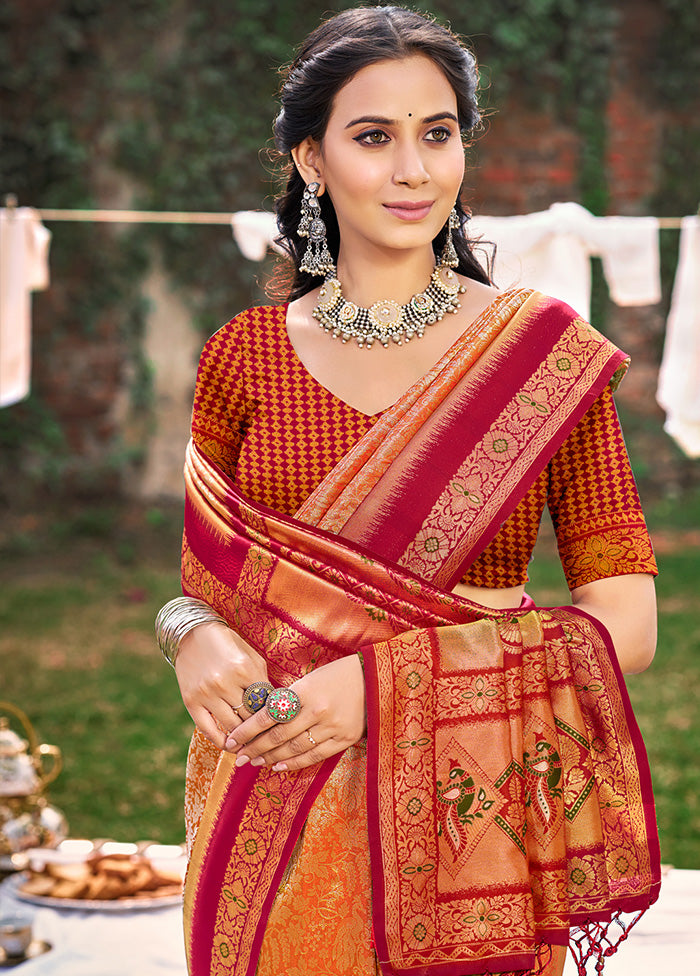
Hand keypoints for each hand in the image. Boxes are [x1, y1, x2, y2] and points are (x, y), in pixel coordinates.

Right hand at [174, 622, 268, 748]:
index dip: (274, 717)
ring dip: (243, 739)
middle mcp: (225, 682)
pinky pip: (208, 729)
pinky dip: (221, 741)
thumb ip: (263, 682)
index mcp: (245, 669)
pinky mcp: (191, 701)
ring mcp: (206, 693)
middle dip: (261, 730)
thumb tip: (275, 709)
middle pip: (250, 717)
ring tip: (253, 746)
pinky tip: (230, 745)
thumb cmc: (229, 645)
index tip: (281, 728)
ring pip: (232, 726)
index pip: (265, 702)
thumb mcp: (251, 658)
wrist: (193, 634)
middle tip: (270, 741)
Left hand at [225, 655, 365, 771]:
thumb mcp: (309, 680)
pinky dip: (295, 763)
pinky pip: (315, 755)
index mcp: (306, 691)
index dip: (248, 730)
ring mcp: (332, 727)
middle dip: (255, 747)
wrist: (374, 679)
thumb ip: (289, 698)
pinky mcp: (345, 739)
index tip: (232, 739)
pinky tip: (279, 766)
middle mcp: (317, 710)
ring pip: (294, 748)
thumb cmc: (336, 675)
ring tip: (254, 761)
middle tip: (238, 756)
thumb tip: (261, 719)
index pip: (269, 714)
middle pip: (278, 735)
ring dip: (271, 757)